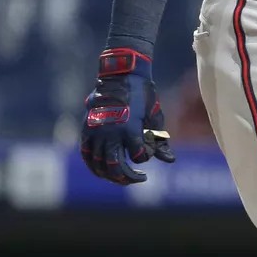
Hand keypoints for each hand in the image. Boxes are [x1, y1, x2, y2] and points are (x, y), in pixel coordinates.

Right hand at [81, 48, 173, 184]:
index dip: (146, 156)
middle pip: (115, 167)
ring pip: (98, 164)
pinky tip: (101, 170)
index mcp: (130, 130)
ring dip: (109, 175)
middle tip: (139, 180)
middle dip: (127, 177)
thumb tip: (171, 160)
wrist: (120, 77)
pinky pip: (86, 154)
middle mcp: (111, 134)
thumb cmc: (142, 96)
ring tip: (119, 179)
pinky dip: (93, 165)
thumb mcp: (154, 118)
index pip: (139, 156)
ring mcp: (96, 132)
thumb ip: (160, 141)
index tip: (148, 150)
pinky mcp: (87, 130)